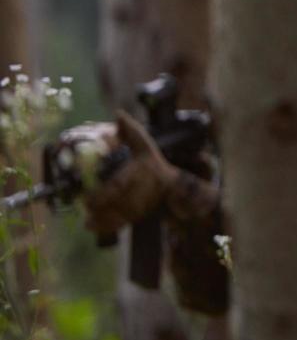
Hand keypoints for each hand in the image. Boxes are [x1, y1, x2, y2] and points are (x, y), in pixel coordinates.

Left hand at [79, 111, 177, 237]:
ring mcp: (134, 208)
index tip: (86, 196)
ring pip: (110, 217)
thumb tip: (118, 113)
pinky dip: (101, 227)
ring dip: (96, 218)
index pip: (114, 188)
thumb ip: (131, 130)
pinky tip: (91, 224)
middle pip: (108, 204)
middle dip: (93, 206)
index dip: (98, 195)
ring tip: (86, 214)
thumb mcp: (146, 145)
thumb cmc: (155, 165)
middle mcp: (135, 194)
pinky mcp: (133, 218)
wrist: (171, 188)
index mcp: (134, 176)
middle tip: (83, 201)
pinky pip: (114, 225)